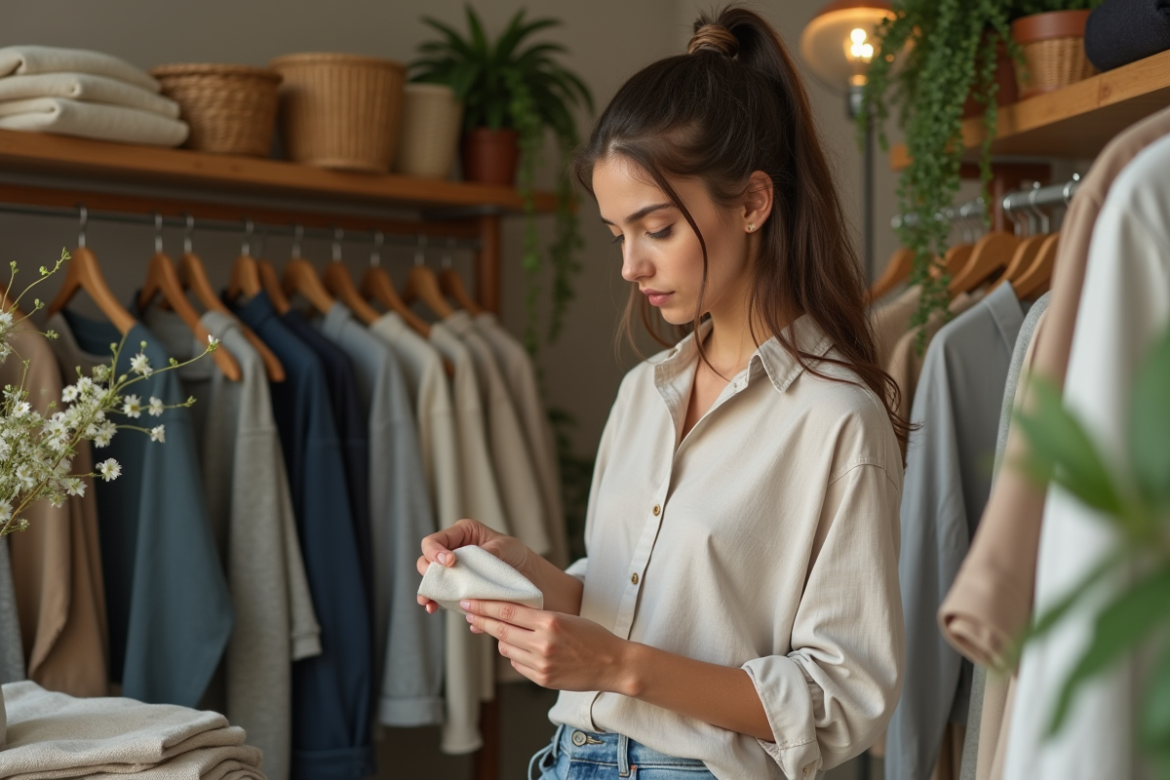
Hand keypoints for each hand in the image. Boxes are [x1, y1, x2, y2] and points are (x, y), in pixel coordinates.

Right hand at [416, 519, 532, 613]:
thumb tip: (478, 560)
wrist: (526, 574)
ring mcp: (452, 571)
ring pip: (431, 579)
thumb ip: (490, 552)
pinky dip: (436, 602)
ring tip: (429, 602)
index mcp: (460, 534)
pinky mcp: (456, 588)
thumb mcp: (505, 547)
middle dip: (428, 573)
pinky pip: (440, 595)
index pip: (435, 541)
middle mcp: (451, 551)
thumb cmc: (515, 553)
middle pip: (426, 560)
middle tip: (437, 583)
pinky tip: (435, 608)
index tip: (449, 562)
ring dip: (428, 591)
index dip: (435, 551)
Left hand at [462, 599, 633, 693]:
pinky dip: (516, 656)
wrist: (613, 664)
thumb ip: (538, 618)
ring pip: (506, 649)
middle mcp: (543, 644)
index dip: (485, 606)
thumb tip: (509, 615)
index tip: (470, 601)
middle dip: (481, 619)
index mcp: (550, 622)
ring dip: (502, 639)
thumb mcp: (566, 617)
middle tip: (469, 612)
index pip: (508, 611)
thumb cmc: (592, 636)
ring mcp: (542, 664)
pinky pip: (517, 665)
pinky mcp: (542, 679)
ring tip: (506, 633)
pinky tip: (524, 650)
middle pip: (501, 630)